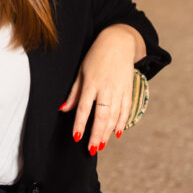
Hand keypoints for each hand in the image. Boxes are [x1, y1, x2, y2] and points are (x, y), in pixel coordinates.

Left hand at [59, 25, 138, 153]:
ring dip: (108, 132)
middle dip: (96, 134)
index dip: (80, 123)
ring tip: (101, 145)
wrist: (119, 42)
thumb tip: (64, 109)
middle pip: (101, 116)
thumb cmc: (95, 57)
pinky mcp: (129, 90)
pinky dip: (122, 122)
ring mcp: (120, 90)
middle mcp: (106, 88)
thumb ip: (74, 92)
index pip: (84, 108)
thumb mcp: (81, 71)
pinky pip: (126, 110)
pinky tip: (117, 133)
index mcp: (91, 83)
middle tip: (91, 149)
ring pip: (114, 116)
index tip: (77, 137)